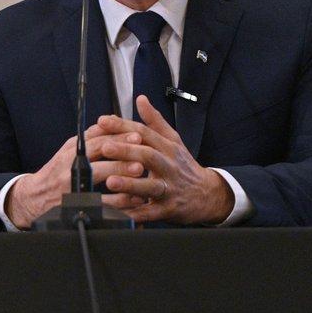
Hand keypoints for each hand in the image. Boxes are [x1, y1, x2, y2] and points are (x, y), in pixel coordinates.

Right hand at [6, 123, 146, 228]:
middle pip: (99, 159)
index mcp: (71, 151)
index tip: (136, 135)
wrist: (34, 197)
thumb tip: (110, 121)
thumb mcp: (68, 150)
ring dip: (123, 178)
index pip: (96, 141)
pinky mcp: (78, 203)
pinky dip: (120, 201)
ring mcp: (74, 185)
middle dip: (123, 157)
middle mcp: (71, 166)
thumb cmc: (55, 172)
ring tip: (140, 176)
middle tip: (142, 156)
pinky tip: (133, 198)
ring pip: (101, 180)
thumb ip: (90, 137)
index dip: (117, 138)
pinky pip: (103, 202)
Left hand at [96, 95, 233, 224]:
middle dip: (126, 151)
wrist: (208, 195)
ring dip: (130, 184)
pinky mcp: (168, 209)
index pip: (144, 133)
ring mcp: (170, 188)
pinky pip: (150, 212)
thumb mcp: (173, 141)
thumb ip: (154, 121)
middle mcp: (169, 166)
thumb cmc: (183, 166)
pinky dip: (135, 213)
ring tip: (110, 182)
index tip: (102, 121)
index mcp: (167, 147)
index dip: (123, 126)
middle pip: (148, 156)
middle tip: (104, 147)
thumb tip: (140, 99)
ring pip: (151, 185)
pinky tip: (118, 211)